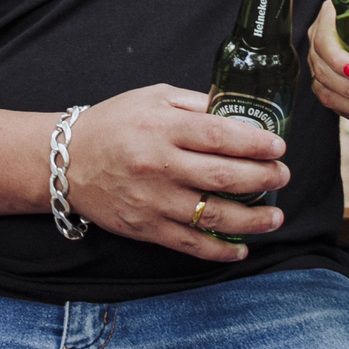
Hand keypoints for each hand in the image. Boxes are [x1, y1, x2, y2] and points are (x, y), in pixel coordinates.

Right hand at [65, 85, 289, 261]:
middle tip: (282, 177)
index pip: (219, 136)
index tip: (279, 147)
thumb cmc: (114, 123)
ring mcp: (152, 201)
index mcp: (163, 128)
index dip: (255, 144)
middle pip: (223, 177)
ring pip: (212, 215)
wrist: (66, 163)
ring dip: (252, 220)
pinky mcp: (144, 228)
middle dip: (262, 179)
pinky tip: (241, 249)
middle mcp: (159, 166)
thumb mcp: (154, 98)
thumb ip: (196, 105)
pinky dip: (218, 250)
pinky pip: (189, 244)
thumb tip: (240, 116)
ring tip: (275, 217)